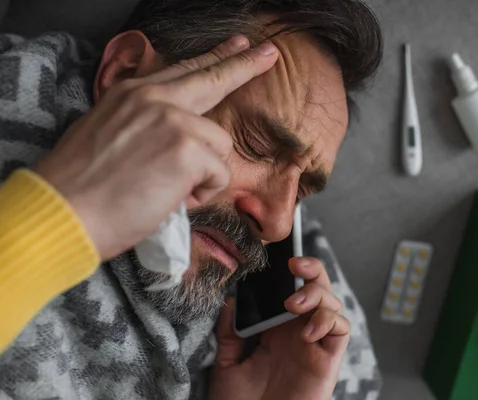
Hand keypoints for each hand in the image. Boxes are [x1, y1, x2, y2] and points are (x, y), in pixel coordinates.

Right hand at [33, 36, 277, 258]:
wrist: (62, 213)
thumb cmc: (83, 187)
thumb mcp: (108, 134)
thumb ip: (145, 124)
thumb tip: (173, 136)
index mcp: (132, 95)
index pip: (183, 70)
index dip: (213, 58)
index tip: (237, 46)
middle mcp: (154, 99)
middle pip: (213, 78)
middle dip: (245, 65)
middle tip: (269, 53)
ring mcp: (173, 120)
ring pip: (219, 144)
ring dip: (203, 174)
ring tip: (165, 189)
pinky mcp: (187, 149)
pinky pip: (219, 175)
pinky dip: (201, 194)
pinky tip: (169, 198)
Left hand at [209, 257, 349, 399]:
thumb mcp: (226, 363)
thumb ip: (230, 331)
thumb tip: (230, 300)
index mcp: (277, 328)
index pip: (292, 289)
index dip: (293, 270)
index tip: (280, 257)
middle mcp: (299, 331)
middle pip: (318, 288)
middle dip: (312, 271)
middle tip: (294, 268)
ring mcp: (316, 343)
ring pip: (333, 304)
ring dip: (318, 296)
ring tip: (293, 305)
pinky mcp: (328, 360)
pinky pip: (341, 331)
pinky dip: (330, 322)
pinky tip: (308, 331)